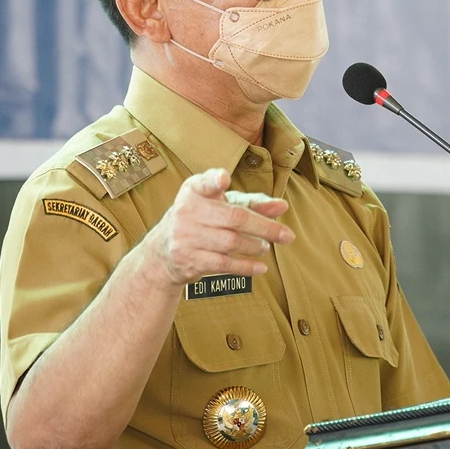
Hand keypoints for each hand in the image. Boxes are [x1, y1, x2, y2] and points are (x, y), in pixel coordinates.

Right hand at [138, 168, 293, 285]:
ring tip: (265, 247)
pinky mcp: (188, 259)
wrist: (162, 252)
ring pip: (231, 242)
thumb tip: (282, 207)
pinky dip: (246, 266)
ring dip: (255, 246)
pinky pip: (223, 263)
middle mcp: (187, 211)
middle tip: (287, 236)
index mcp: (194, 190)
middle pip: (234, 217)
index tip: (224, 180)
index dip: (214, 181)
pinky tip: (260, 267)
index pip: (204, 183)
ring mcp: (186, 236)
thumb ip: (251, 203)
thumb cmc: (200, 220)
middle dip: (265, 227)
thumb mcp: (221, 205)